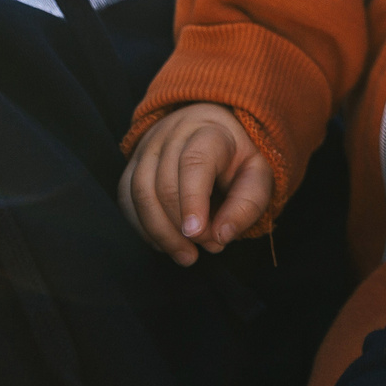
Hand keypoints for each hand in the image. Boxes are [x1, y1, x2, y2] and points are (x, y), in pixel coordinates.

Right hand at [117, 101, 272, 264]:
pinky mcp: (133, 164)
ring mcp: (147, 148)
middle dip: (181, 226)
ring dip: (160, 232)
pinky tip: (165, 243)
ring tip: (186, 255)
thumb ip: (247, 204)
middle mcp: (172, 135)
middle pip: (164, 183)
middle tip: (207, 247)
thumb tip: (221, 235)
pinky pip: (127, 199)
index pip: (193, 162)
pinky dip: (144, 228)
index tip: (196, 235)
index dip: (192, 201)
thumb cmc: (237, 158)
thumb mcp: (258, 175)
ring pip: (140, 193)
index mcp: (208, 131)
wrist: (214, 131)